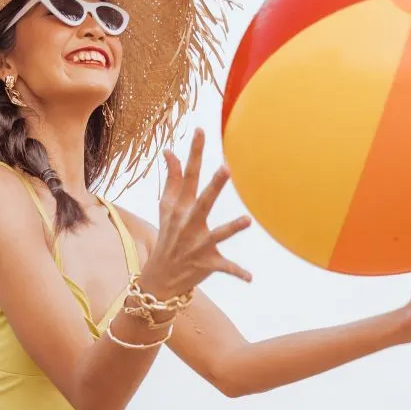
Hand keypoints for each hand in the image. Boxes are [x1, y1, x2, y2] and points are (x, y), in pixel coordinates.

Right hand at [139, 128, 252, 299]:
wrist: (160, 277)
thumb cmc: (168, 235)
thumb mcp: (166, 207)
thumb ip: (171, 179)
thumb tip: (169, 151)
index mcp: (181, 207)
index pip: (188, 175)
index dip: (195, 153)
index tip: (200, 131)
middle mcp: (189, 223)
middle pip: (204, 201)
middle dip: (214, 186)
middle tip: (226, 168)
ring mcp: (198, 245)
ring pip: (217, 235)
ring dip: (231, 228)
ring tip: (247, 220)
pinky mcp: (207, 264)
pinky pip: (224, 268)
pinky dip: (236, 272)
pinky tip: (250, 277)